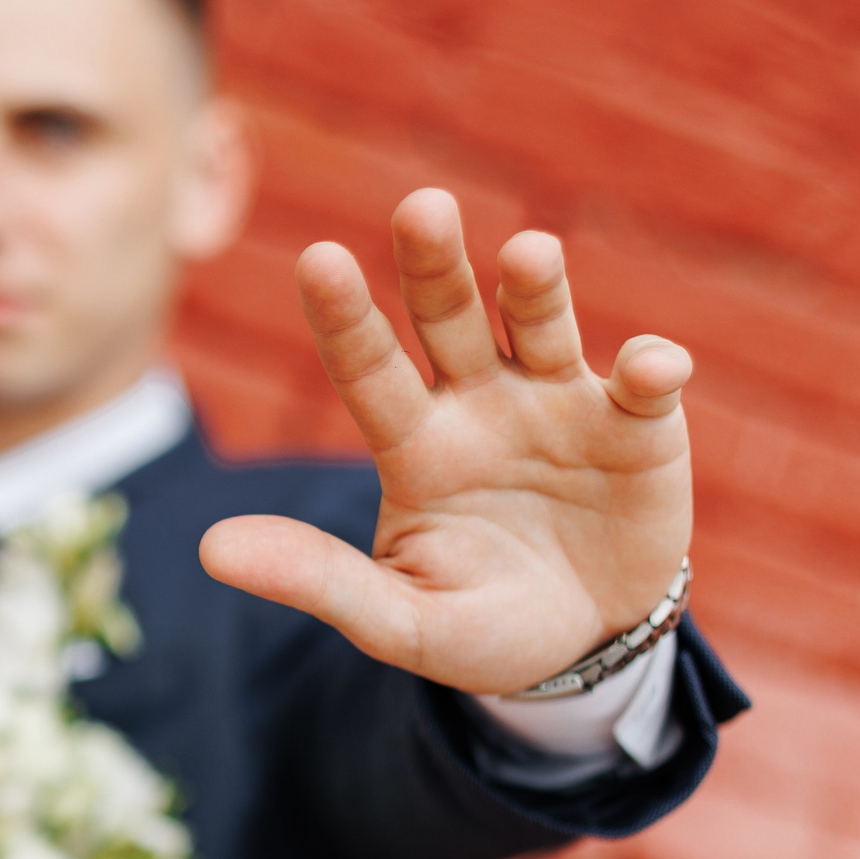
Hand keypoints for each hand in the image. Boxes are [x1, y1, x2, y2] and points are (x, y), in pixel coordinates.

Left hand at [199, 189, 691, 694]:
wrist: (583, 650)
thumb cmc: (477, 625)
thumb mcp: (396, 619)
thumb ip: (316, 581)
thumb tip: (209, 550)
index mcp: (413, 443)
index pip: (367, 368)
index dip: (344, 317)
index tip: (315, 259)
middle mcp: (480, 402)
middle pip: (448, 316)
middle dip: (434, 263)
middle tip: (422, 208)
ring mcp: (559, 403)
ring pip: (540, 324)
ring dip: (537, 288)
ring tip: (528, 255)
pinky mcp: (638, 426)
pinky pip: (644, 384)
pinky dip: (650, 369)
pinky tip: (649, 367)